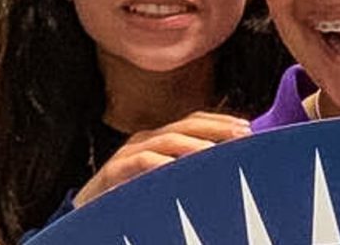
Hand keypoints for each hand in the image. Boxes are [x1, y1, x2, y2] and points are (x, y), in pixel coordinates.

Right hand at [74, 112, 251, 206]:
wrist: (90, 217)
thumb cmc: (134, 200)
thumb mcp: (167, 183)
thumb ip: (191, 171)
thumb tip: (229, 167)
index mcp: (160, 140)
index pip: (195, 121)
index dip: (221, 122)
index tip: (249, 129)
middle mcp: (146, 140)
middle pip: (186, 125)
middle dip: (216, 127)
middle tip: (243, 134)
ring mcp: (128, 154)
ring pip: (166, 139)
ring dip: (194, 144)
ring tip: (215, 151)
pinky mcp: (114, 171)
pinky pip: (139, 161)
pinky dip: (159, 162)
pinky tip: (176, 167)